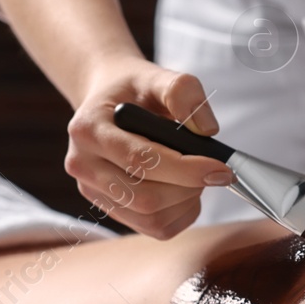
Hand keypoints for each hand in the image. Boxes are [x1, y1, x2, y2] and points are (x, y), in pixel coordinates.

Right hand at [63, 57, 229, 238]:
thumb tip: (207, 130)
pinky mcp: (109, 209)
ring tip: (194, 175)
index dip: (187, 169)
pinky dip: (181, 213)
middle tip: (211, 169)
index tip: (222, 167)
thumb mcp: (158, 75)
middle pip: (145, 198)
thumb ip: (183, 91)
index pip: (141, 160)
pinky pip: (154, 227)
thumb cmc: (135, 90)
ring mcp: (92, 191)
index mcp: (88, 129)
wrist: (111, 102)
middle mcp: (82, 165)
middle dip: (189, 187)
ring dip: (187, 202)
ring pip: (151, 218)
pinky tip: (184, 189)